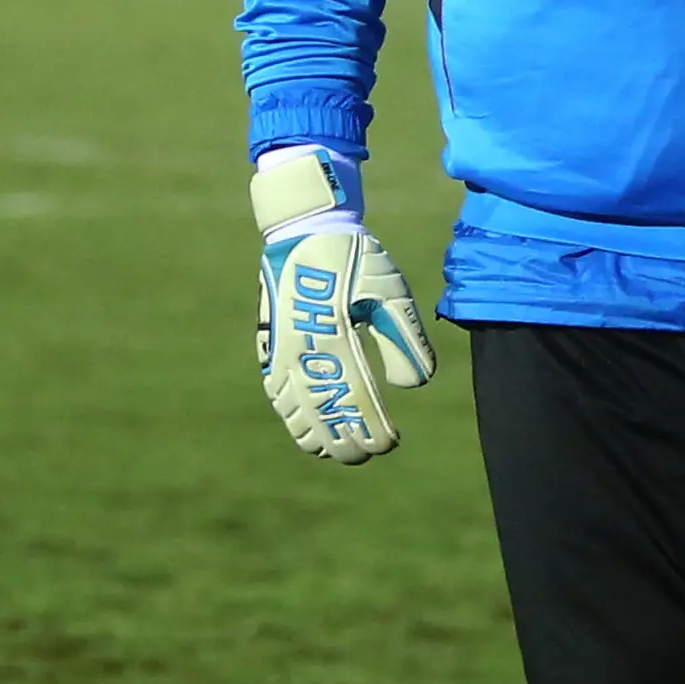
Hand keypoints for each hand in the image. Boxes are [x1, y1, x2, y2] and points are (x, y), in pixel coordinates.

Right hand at [252, 147, 435, 462]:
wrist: (303, 229)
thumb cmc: (354, 258)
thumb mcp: (390, 291)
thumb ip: (405, 338)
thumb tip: (414, 386)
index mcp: (334, 338)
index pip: (356, 399)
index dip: (372, 428)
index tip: (390, 444)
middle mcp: (302, 351)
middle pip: (324, 412)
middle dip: (347, 439)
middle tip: (369, 454)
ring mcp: (280, 350)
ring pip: (296, 409)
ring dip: (318, 435)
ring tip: (339, 452)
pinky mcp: (270, 346)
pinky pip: (277, 394)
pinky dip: (292, 418)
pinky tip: (306, 432)